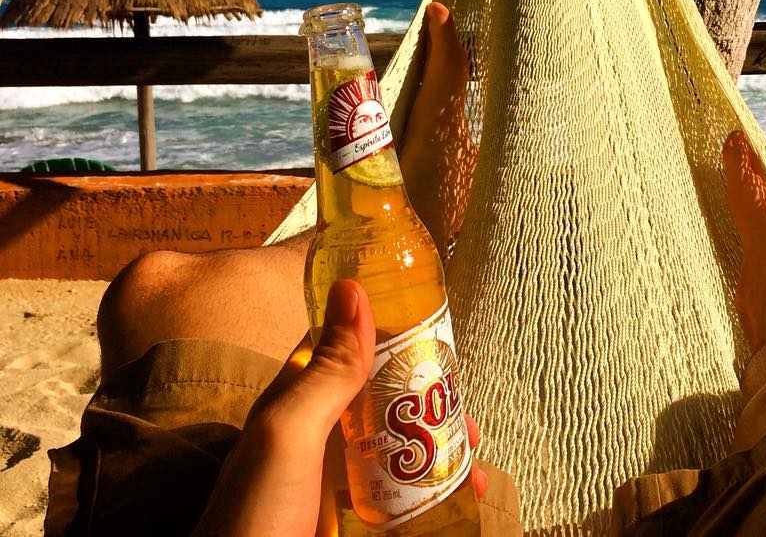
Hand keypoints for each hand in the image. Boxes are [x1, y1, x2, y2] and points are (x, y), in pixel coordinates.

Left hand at [193, 279, 484, 536]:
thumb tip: (353, 288)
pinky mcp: (350, 518)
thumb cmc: (253, 522)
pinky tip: (462, 497)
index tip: (437, 329)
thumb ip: (326, 372)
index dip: (390, 331)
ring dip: (439, 447)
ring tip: (476, 460)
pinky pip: (399, 496)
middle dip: (430, 398)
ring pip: (396, 447)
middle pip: (383, 398)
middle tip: (468, 412)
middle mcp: (315, 436)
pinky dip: (434, 492)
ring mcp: (332, 482)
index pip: (346, 346)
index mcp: (296, 402)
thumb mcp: (289, 437)